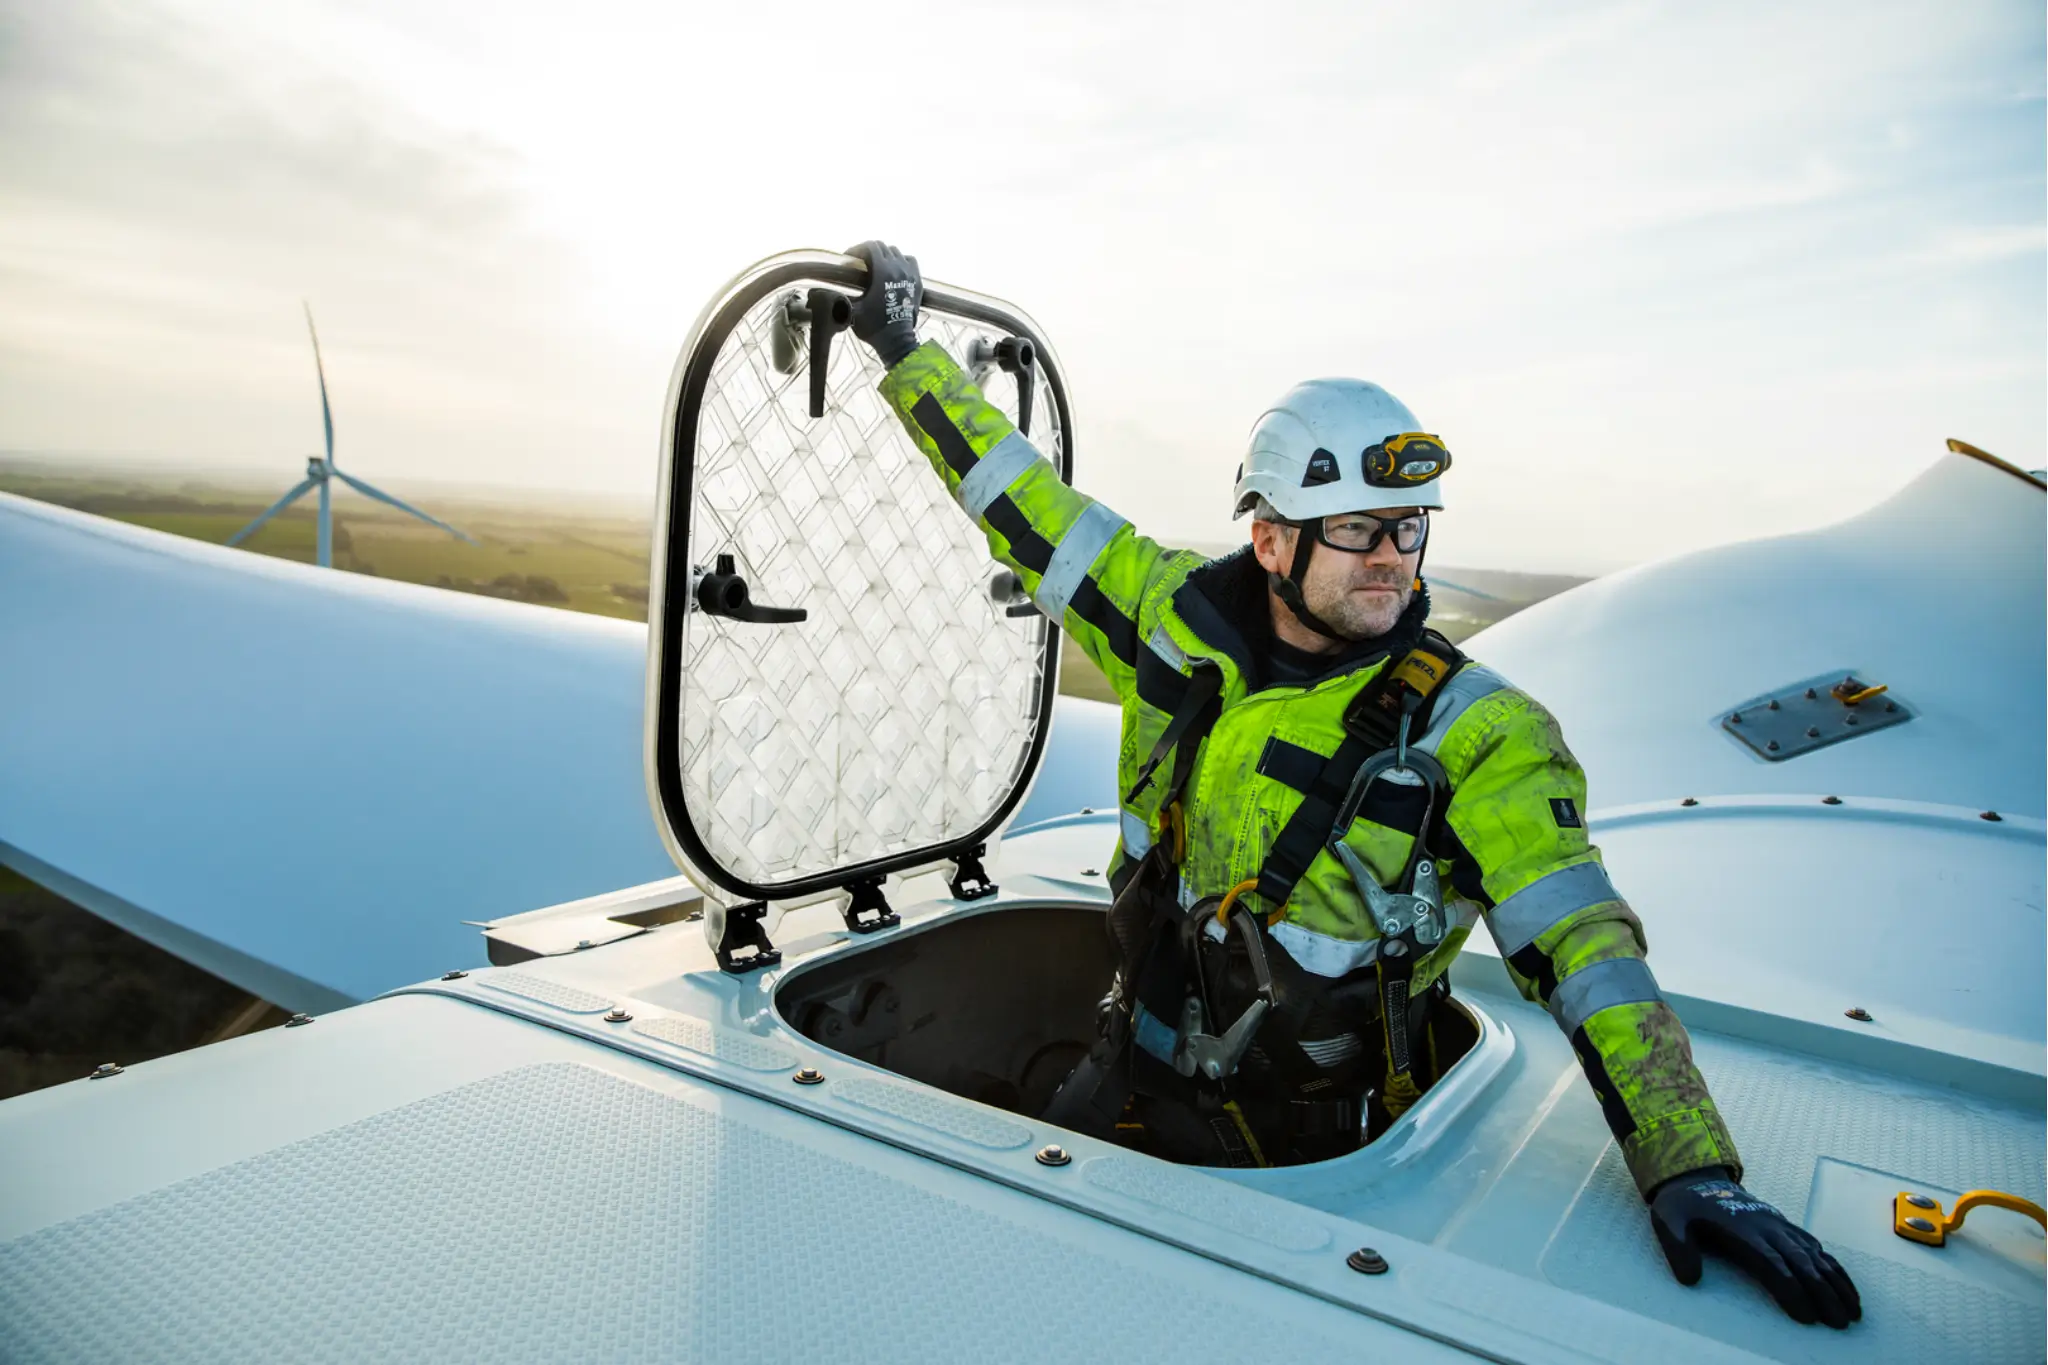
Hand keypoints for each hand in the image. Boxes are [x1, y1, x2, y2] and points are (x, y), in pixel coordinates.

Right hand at [843, 240, 921, 367]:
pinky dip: (901, 261)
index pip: (870, 247)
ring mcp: (910, 274)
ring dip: (884, 256)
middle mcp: (898, 268)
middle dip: (869, 252)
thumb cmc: (873, 326)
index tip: (848, 259)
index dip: (857, 249)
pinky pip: (910, 262)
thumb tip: (814, 293)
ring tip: (875, 267)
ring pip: (897, 253)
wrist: (897, 341)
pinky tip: (893, 270)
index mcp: (883, 271)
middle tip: (858, 263)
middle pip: (883, 247)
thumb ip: (835, 298)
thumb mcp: (851, 311)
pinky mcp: (917, 282)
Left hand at [1650, 1169, 1859, 1328]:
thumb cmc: (1683, 1206)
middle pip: (1801, 1263)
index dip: (1790, 1289)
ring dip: (1836, 1284)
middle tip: (1840, 1322)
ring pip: (1815, 1257)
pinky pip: (1817, 1249)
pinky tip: (1848, 1289)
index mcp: (1741, 1230)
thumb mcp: (1668, 1221)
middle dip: (1823, 1293)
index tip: (1807, 1315)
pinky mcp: (1787, 1228)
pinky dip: (1835, 1269)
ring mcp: (1780, 1227)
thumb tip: (1690, 1279)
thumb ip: (1678, 1248)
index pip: (1771, 1263)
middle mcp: (1768, 1228)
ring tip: (1854, 1312)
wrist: (1697, 1178)